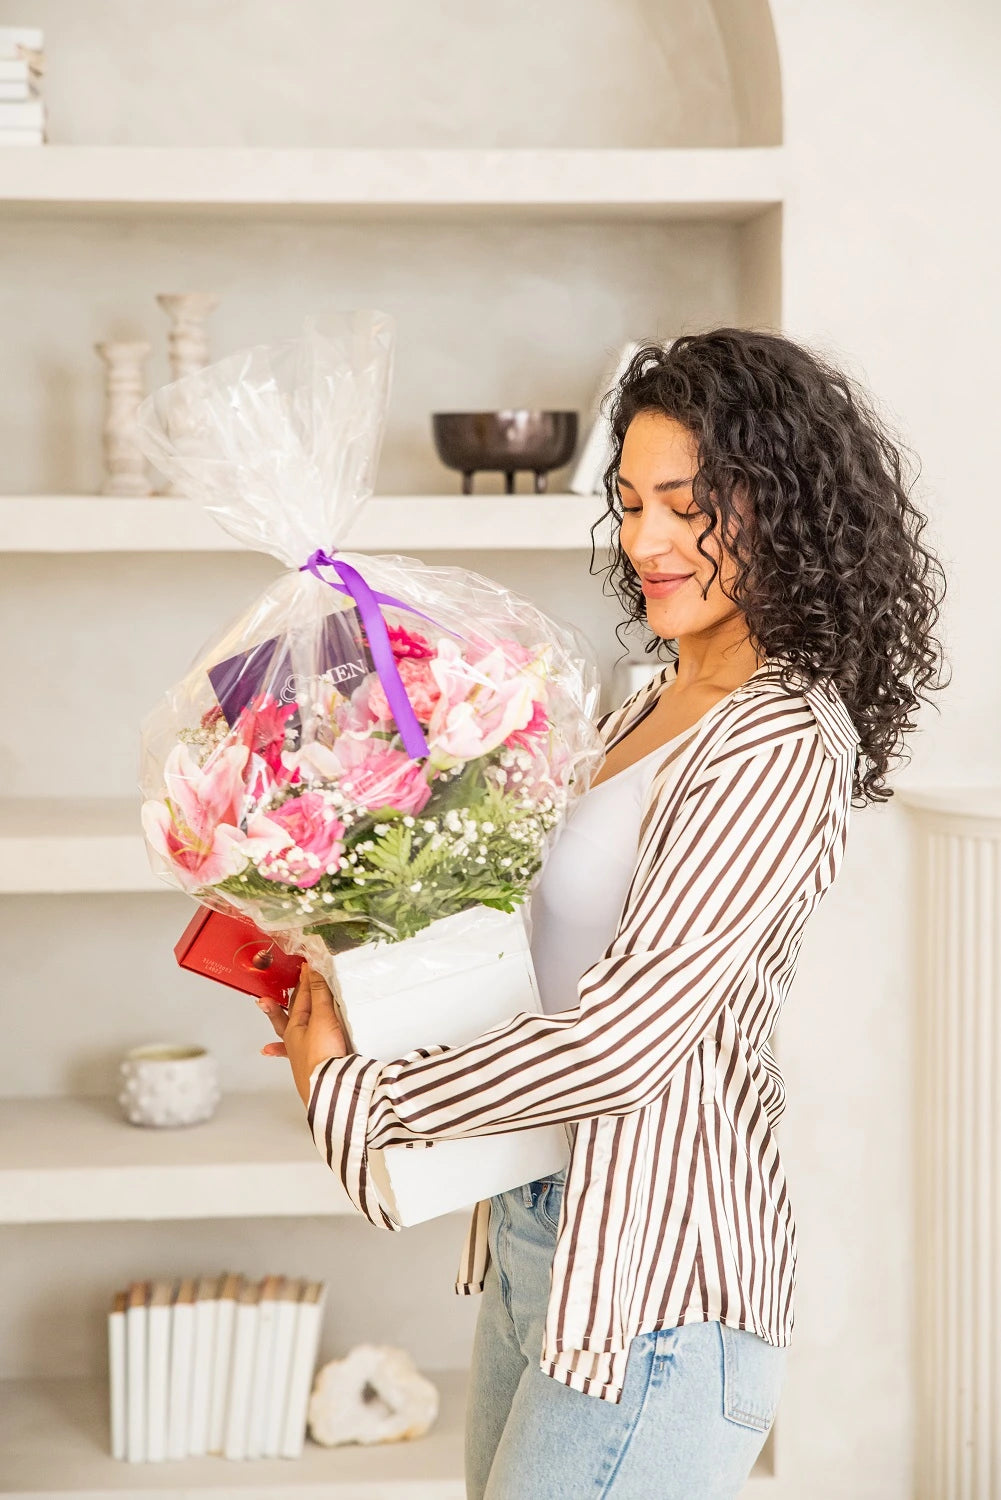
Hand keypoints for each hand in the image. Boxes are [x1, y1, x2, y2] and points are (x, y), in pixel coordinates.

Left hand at [257, 963, 349, 1106]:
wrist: (330, 1089)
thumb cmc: (322, 1056)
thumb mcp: (322, 1018)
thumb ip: (319, 994)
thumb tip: (313, 970)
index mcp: (294, 1027)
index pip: (301, 996)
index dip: (306, 980)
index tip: (309, 965)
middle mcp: (294, 1039)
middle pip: (290, 1012)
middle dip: (287, 996)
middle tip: (285, 981)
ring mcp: (301, 1052)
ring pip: (289, 1028)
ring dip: (279, 1017)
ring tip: (265, 1006)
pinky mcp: (311, 1064)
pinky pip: (291, 1051)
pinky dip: (278, 1048)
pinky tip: (267, 1049)